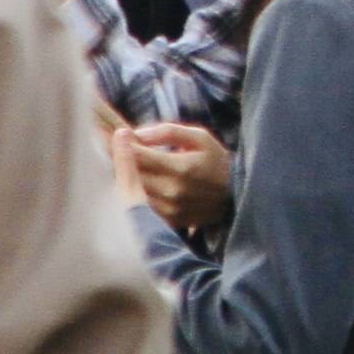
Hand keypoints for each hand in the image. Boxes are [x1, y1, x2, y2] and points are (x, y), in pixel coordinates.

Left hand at [122, 120, 231, 237]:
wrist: (235, 195)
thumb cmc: (215, 161)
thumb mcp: (199, 137)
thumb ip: (168, 132)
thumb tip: (137, 133)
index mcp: (180, 168)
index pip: (139, 156)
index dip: (125, 145)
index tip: (120, 135)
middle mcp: (172, 191)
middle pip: (133, 175)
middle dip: (124, 160)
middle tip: (118, 148)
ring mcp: (169, 210)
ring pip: (134, 193)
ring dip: (129, 178)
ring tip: (131, 165)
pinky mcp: (168, 221)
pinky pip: (143, 206)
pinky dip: (138, 194)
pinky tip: (142, 183)